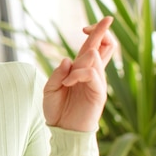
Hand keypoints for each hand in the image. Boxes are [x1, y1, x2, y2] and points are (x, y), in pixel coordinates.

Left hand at [43, 16, 116, 131]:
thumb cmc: (56, 109)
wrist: (63, 130)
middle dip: (101, 31)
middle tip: (91, 27)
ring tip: (66, 80)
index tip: (87, 26)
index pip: (95, 46)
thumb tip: (67, 59)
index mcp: (80, 69)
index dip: (96, 32)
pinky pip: (92, 74)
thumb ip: (57, 73)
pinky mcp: (98, 92)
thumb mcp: (50, 88)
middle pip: (105, 46)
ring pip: (94, 58)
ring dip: (79, 62)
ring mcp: (97, 82)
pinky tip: (68, 83)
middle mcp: (92, 73)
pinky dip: (78, 74)